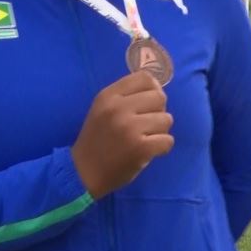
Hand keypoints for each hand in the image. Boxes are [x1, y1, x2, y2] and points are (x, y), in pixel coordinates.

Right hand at [71, 71, 173, 198]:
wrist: (83, 172)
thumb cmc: (97, 139)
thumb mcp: (103, 109)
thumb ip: (127, 96)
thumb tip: (157, 87)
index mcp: (108, 96)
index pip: (145, 78)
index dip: (153, 89)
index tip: (148, 103)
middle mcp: (118, 108)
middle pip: (160, 97)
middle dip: (158, 111)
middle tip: (146, 125)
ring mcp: (130, 128)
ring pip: (167, 119)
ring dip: (160, 131)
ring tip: (145, 138)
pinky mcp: (141, 148)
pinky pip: (168, 140)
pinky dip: (162, 147)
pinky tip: (148, 151)